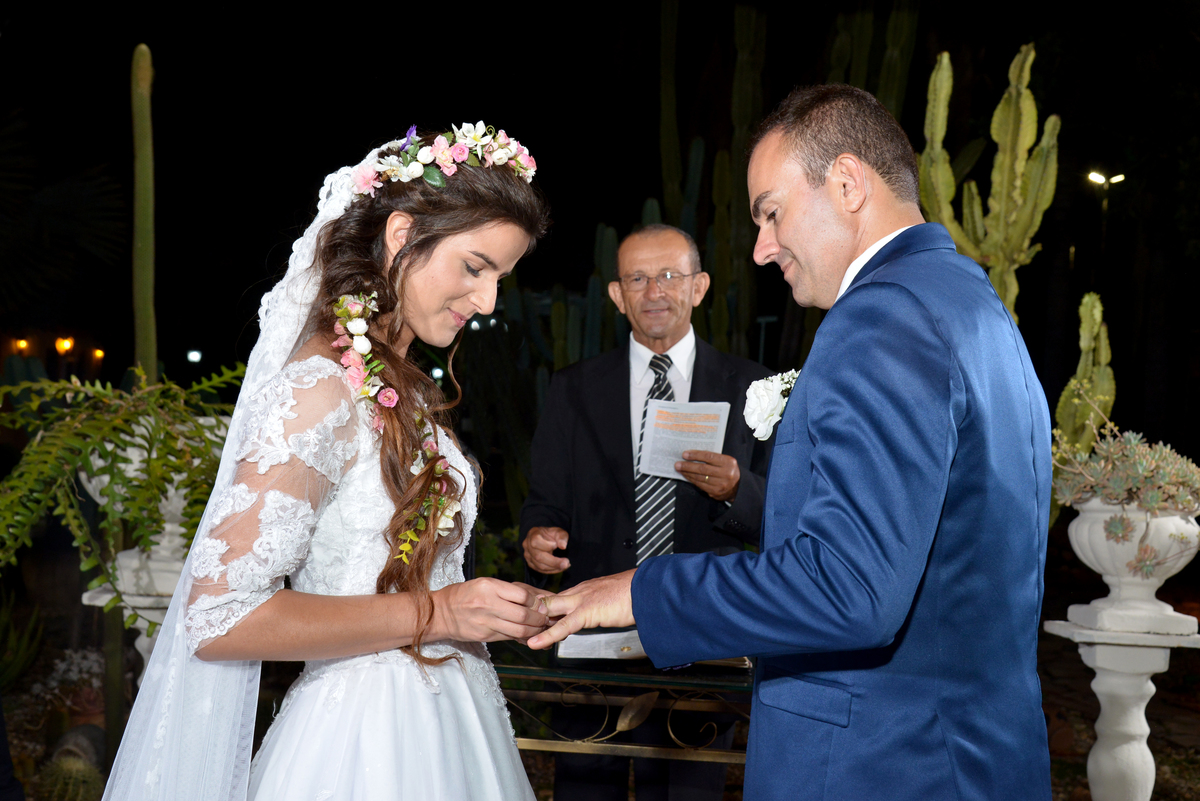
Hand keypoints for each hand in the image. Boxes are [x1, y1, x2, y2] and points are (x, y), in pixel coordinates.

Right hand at [431, 578, 549, 642]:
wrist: (440, 613)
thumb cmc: (464, 595)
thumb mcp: (485, 583)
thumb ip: (508, 590)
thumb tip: (536, 597)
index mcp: (489, 587)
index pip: (521, 595)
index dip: (536, 601)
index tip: (541, 604)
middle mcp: (488, 604)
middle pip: (522, 615)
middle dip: (539, 618)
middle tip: (545, 618)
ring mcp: (486, 622)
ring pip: (518, 630)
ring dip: (534, 630)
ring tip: (540, 627)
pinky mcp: (485, 636)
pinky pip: (509, 637)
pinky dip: (521, 637)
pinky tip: (528, 634)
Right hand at [523, 526, 570, 573]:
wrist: (547, 539)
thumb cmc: (552, 535)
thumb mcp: (559, 532)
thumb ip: (562, 537)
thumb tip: (563, 546)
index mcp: (533, 534)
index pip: (535, 542)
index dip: (546, 545)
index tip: (556, 545)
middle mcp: (527, 545)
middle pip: (538, 556)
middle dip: (554, 562)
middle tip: (566, 563)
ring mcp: (527, 555)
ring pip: (539, 566)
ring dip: (554, 568)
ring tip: (565, 565)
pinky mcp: (530, 563)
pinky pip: (540, 570)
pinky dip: (551, 570)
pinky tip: (560, 568)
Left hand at [526, 570, 635, 649]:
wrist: (646, 589)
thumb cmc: (635, 594)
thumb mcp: (612, 599)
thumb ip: (601, 606)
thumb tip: (600, 613)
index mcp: (585, 588)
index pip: (558, 598)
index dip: (543, 608)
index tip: (531, 616)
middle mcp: (579, 591)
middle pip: (548, 601)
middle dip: (531, 612)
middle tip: (516, 621)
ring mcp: (581, 600)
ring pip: (550, 611)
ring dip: (533, 623)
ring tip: (517, 633)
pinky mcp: (586, 612)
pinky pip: (562, 626)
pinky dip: (547, 636)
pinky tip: (534, 643)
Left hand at [675, 450, 739, 501]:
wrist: (738, 487)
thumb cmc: (729, 470)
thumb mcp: (726, 461)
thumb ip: (713, 458)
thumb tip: (693, 454)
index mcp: (728, 462)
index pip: (709, 457)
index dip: (695, 455)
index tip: (684, 454)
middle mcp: (726, 473)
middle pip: (702, 469)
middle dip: (688, 466)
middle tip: (677, 464)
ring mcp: (720, 484)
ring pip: (700, 478)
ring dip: (687, 473)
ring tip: (679, 469)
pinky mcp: (715, 492)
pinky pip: (700, 485)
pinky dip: (692, 480)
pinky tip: (686, 476)